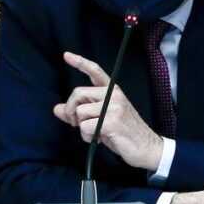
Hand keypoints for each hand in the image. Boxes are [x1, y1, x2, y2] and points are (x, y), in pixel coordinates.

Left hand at [53, 51, 163, 170]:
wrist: (147, 148)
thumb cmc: (124, 134)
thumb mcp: (101, 120)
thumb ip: (79, 113)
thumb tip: (57, 109)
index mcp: (113, 91)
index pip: (95, 71)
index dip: (80, 62)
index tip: (66, 55)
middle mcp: (114, 95)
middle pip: (78, 93)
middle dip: (70, 110)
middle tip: (75, 123)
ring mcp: (114, 107)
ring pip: (80, 112)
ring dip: (81, 128)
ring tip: (95, 134)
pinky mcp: (112, 121)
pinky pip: (85, 127)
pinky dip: (87, 137)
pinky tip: (99, 139)